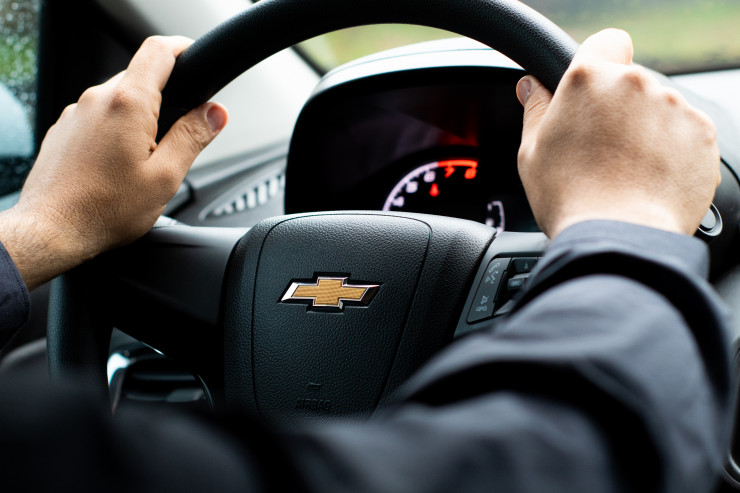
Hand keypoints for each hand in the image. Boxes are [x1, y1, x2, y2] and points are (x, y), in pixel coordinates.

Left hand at [0, 36, 227, 289]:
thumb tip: (216, 112)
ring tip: (144, 162)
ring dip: (139, 118)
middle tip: (177, 137)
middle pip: (141, 77)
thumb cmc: (104, 209)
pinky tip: (118, 166)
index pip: (159, 51)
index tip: (196, 58)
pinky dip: (116, 131)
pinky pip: (99, 117)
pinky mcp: (64, 129)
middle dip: (165, 98)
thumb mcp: (165, 176)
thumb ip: (193, 137)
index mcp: (128, 104)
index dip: (183, 47)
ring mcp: (77, 113)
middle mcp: (98, 99)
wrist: (51, 230)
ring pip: (119, 99)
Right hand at [516, 29, 719, 237]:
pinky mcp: (701, 135)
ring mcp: (673, 108)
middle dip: (619, 107)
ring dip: (646, 130)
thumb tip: (531, 87)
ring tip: (626, 171)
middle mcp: (636, 85)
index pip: (606, 42)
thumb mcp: (532, 152)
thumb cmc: (570, 198)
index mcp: (589, 80)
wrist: (618, 237)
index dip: (600, 62)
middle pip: (631, 83)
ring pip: (659, 109)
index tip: (594, 90)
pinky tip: (649, 179)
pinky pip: (684, 134)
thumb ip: (536, 109)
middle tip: (600, 148)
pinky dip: (671, 152)